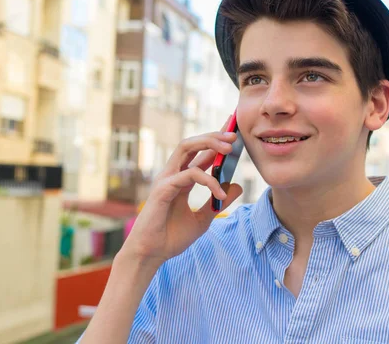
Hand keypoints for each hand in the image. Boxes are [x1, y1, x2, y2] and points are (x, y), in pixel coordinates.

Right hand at [120, 119, 242, 266]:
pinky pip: (189, 175)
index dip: (215, 141)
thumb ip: (217, 202)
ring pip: (186, 148)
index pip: (199, 153)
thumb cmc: (171, 237)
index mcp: (180, 179)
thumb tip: (236, 186)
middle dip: (213, 136)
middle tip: (233, 136)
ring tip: (229, 149)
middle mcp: (172, 174)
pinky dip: (208, 180)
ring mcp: (166, 179)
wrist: (151, 254)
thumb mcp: (203, 219)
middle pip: (192, 144)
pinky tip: (220, 193)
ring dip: (209, 144)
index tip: (233, 134)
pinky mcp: (163, 189)